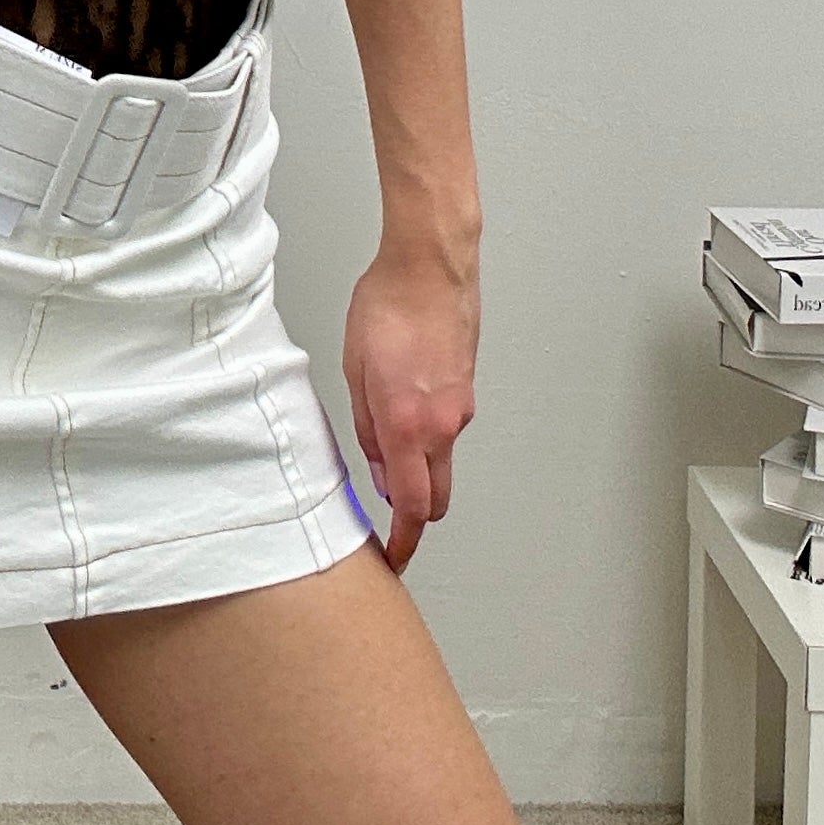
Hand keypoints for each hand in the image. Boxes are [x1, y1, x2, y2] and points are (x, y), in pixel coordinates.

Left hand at [342, 249, 479, 571]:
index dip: (404, 541)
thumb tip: (378, 471)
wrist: (431, 265)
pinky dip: (428, 434)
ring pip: (441, 460)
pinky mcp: (468, 388)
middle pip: (438, 496)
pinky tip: (402, 405)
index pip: (413, 505)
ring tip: (381, 439)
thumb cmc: (388, 306)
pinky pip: (447, 428)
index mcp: (409, 425)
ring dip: (418, 467)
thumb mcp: (355, 370)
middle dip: (415, 515)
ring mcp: (461, 407)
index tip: (395, 558)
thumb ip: (368, 428)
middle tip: (387, 518)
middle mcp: (444, 424)